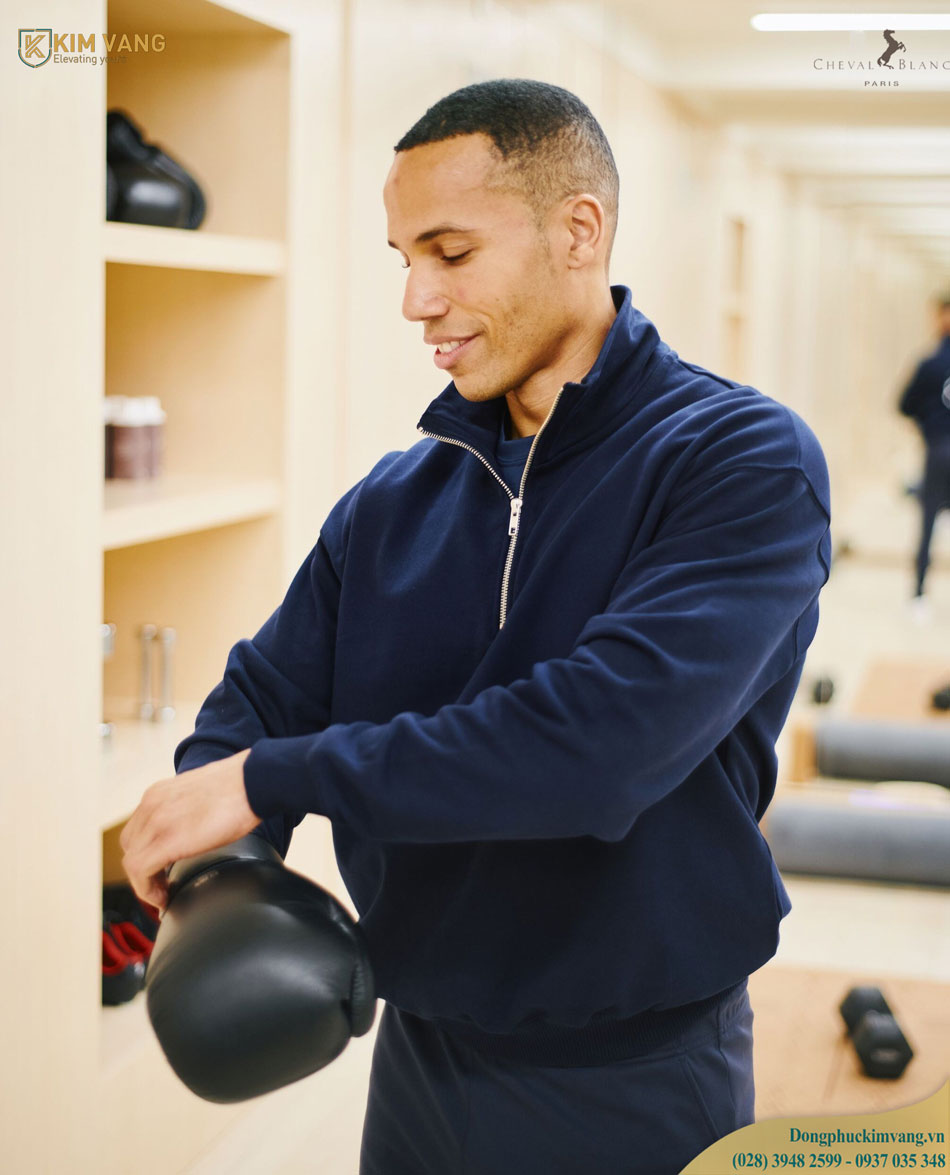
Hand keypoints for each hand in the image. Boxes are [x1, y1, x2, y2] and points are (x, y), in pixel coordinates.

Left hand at [120, 748, 257, 910]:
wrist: (254, 780)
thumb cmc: (240, 787)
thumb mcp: (201, 796)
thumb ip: (187, 811)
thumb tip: (193, 830)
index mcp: (159, 793)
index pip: (138, 830)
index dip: (146, 853)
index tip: (161, 868)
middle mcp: (151, 804)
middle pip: (131, 846)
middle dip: (144, 869)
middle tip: (163, 884)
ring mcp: (156, 821)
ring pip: (132, 862)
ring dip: (145, 883)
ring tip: (164, 894)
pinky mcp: (166, 840)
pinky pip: (140, 872)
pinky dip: (148, 890)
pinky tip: (164, 898)